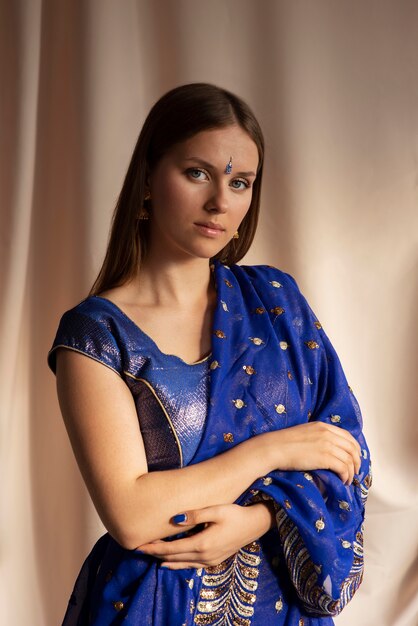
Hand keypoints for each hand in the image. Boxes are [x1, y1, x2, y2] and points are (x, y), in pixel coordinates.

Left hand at [137, 502, 273, 569]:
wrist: (254, 525)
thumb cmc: (235, 513)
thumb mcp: (216, 510)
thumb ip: (195, 515)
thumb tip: (174, 520)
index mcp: (202, 543)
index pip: (172, 548)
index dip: (154, 548)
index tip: (139, 545)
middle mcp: (204, 556)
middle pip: (173, 558)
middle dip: (155, 554)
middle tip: (138, 549)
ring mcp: (209, 561)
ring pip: (180, 564)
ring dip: (163, 560)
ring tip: (148, 556)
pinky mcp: (213, 561)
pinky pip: (190, 566)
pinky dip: (176, 565)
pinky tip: (168, 564)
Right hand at [271, 422, 361, 484]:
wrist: (275, 448)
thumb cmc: (284, 443)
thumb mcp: (305, 433)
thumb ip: (318, 436)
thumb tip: (327, 448)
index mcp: (323, 426)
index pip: (348, 436)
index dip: (355, 449)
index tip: (355, 458)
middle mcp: (328, 433)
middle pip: (352, 448)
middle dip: (357, 461)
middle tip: (355, 472)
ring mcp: (327, 445)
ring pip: (349, 459)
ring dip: (351, 472)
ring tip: (348, 480)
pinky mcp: (324, 457)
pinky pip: (343, 468)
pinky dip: (346, 476)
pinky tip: (342, 481)